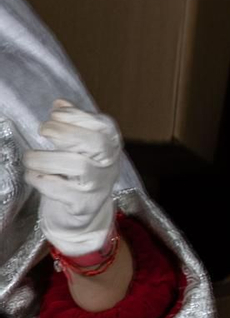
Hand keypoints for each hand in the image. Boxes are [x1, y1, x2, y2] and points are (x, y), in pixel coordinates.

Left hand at [24, 101, 121, 259]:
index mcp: (111, 146)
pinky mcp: (83, 205)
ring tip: (30, 158)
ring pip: (77, 165)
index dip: (79, 116)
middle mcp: (109, 165)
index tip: (55, 113)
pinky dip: (40, 179)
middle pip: (97, 143)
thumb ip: (72, 125)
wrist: (82, 214)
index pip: (104, 126)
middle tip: (43, 130)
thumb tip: (60, 103)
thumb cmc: (77, 174)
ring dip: (46, 158)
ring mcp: (98, 186)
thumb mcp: (78, 147)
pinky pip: (60, 189)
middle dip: (67, 132)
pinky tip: (33, 176)